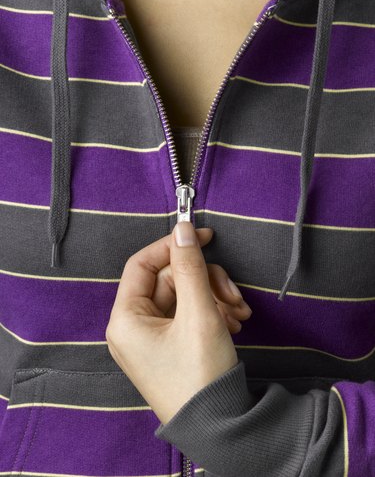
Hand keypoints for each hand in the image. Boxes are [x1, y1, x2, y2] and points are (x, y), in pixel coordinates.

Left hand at [105, 221, 251, 424]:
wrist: (219, 428)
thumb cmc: (202, 375)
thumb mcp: (199, 313)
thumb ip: (190, 267)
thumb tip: (183, 229)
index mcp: (126, 319)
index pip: (143, 264)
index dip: (173, 245)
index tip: (203, 236)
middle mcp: (133, 327)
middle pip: (170, 281)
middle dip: (205, 281)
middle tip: (232, 293)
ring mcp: (152, 338)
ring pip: (183, 296)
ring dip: (213, 297)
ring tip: (239, 313)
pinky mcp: (170, 346)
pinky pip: (188, 315)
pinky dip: (211, 312)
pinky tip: (233, 322)